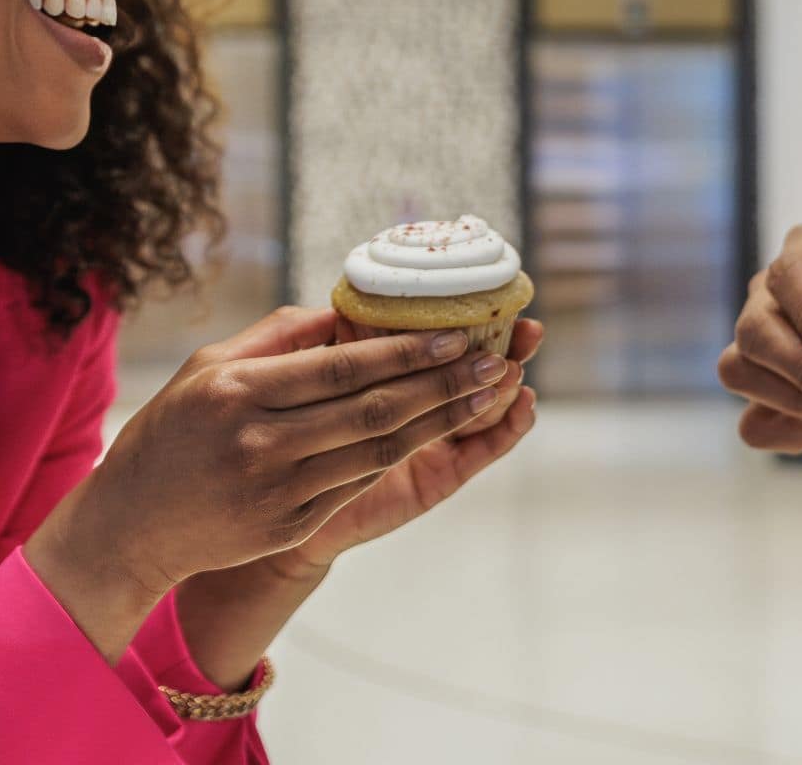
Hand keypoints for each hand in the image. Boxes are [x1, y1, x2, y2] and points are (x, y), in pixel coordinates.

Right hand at [28, 306, 505, 655]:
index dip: (405, 352)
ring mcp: (278, 490)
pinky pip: (359, 483)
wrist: (132, 525)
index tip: (456, 336)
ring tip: (488, 392)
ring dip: (440, 421)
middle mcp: (262, 442)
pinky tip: (439, 431)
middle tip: (497, 359)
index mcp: (240, 391)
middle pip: (373, 410)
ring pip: (378, 450)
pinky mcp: (289, 525)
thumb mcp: (210, 365)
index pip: (342, 367)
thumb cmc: (173, 429)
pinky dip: (403, 454)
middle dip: (443, 384)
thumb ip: (278, 335)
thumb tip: (344, 309)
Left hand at [273, 317, 544, 573]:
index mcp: (393, 376)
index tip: (497, 300)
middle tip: (530, 329)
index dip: (471, 323)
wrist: (271, 503)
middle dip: (505, 348)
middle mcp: (420, 406)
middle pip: (472, 373)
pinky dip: (506, 429)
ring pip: (482, 408)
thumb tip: (342, 309)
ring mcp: (434, 441)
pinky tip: (523, 406)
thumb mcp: (294, 380)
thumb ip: (318, 342)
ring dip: (506, 384)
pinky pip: (480, 452)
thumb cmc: (282, 435)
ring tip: (518, 364)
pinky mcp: (439, 477)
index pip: (440, 345)